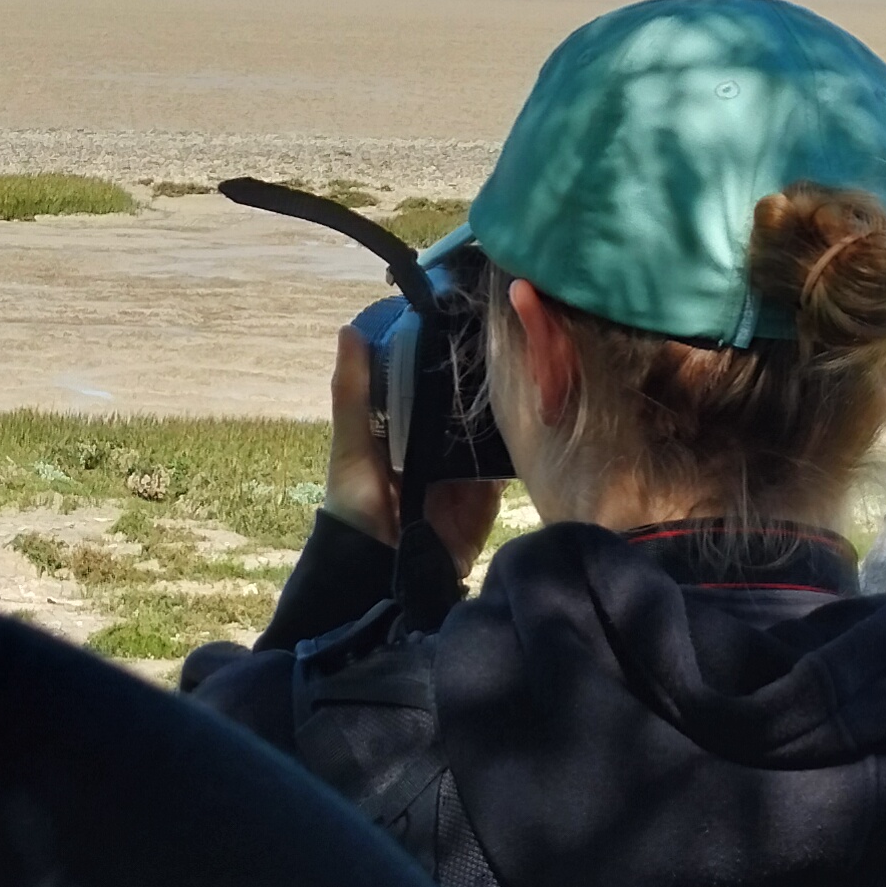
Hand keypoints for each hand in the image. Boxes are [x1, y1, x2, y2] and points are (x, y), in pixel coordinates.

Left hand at [323, 320, 504, 577]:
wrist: (380, 574)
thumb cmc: (356, 506)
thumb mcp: (351, 445)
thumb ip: (353, 392)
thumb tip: (350, 329)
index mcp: (404, 427)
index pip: (430, 381)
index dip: (444, 352)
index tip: (464, 312)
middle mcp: (439, 444)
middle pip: (466, 403)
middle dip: (483, 376)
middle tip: (507, 332)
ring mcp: (467, 469)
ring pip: (492, 429)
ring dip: (506, 406)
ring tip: (529, 362)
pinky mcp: (489, 495)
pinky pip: (508, 464)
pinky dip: (518, 445)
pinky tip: (535, 413)